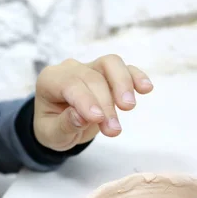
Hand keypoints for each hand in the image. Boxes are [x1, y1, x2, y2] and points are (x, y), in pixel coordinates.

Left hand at [33, 55, 152, 150]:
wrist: (59, 125)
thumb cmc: (52, 128)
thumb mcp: (51, 133)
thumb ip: (65, 124)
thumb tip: (82, 116)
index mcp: (49, 81)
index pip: (70, 85)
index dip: (86, 100)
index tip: (98, 118)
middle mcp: (69, 70)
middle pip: (92, 77)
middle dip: (106, 103)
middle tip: (113, 129)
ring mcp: (89, 68)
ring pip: (110, 63)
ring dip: (123, 84)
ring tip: (129, 107)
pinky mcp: (107, 74)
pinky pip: (124, 68)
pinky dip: (135, 77)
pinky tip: (146, 88)